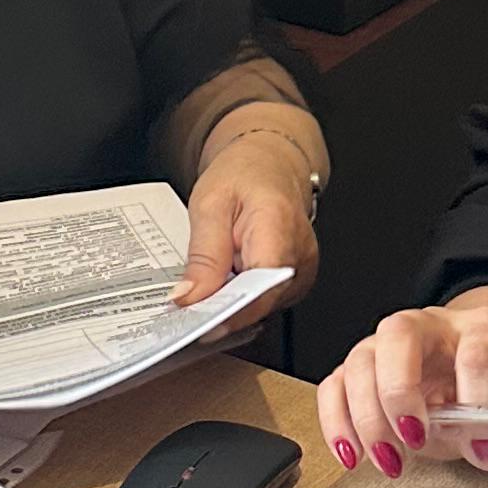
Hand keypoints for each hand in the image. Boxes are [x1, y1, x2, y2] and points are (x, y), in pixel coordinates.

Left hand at [172, 130, 321, 319]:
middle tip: (185, 314)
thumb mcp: (209, 204)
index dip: (230, 312)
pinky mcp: (294, 282)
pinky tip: (220, 290)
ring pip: (261, 307)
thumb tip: (190, 297)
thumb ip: (203, 255)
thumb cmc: (245, 174)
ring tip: (201, 296)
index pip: (260, 288)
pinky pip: (264, 301)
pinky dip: (239, 300)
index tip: (199, 323)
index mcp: (279, 229)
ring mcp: (301, 272)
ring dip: (229, 307)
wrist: (269, 164)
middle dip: (221, 312)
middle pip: (260, 303)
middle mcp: (299, 257)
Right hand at [319, 286, 487, 478]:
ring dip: (368, 418)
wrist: (482, 372)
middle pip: (399, 334)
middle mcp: (432, 326)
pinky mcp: (364, 367)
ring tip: (391, 460)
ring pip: (360, 360)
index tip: (483, 445)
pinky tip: (353, 455)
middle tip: (414, 439)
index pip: (477, 352)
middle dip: (400, 392)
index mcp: (485, 329)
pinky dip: (336, 422)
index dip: (479, 401)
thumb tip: (475, 440)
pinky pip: (334, 385)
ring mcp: (391, 343)